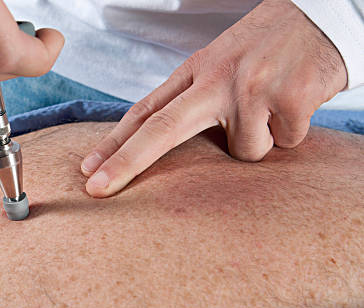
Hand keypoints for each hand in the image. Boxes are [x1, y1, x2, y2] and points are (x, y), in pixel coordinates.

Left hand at [81, 0, 346, 196]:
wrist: (320, 15)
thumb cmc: (263, 47)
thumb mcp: (217, 64)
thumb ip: (191, 102)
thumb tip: (162, 146)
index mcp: (195, 71)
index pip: (145, 112)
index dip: (114, 144)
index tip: (88, 170)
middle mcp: (216, 79)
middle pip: (161, 129)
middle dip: (125, 163)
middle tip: (95, 189)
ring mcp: (251, 88)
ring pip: (243, 152)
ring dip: (259, 140)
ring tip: (272, 107)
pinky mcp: (289, 98)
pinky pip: (283, 144)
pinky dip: (290, 133)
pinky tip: (295, 104)